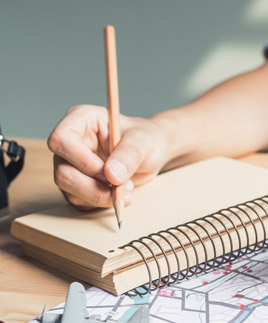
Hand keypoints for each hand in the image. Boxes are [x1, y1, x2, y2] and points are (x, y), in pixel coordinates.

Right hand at [48, 105, 168, 208]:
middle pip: (62, 170)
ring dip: (99, 196)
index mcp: (81, 119)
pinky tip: (119, 195)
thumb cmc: (145, 139)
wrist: (151, 154)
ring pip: (68, 188)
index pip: (61, 139)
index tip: (110, 173)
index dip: (82, 161)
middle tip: (123, 187)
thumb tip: (111, 175)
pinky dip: (99, 202)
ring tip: (126, 190)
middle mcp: (70, 141)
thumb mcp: (144, 141)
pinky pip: (78, 200)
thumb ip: (129, 154)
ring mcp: (70, 163)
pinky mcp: (76, 182)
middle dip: (94, 186)